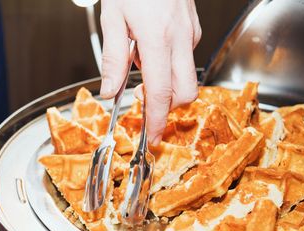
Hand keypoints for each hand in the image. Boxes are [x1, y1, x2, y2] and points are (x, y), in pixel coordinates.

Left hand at [99, 0, 200, 143]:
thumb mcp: (112, 18)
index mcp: (157, 39)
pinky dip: (169, 64)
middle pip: (185, 92)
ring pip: (187, 76)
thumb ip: (112, 58)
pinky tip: (151, 47)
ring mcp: (189, 33)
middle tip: (144, 103)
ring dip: (166, 83)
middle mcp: (180, 38)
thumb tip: (110, 91)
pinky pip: (185, 57)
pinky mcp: (192, 28)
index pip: (160, 93)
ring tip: (140, 62)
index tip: (152, 138)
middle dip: (167, 106)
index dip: (156, 120)